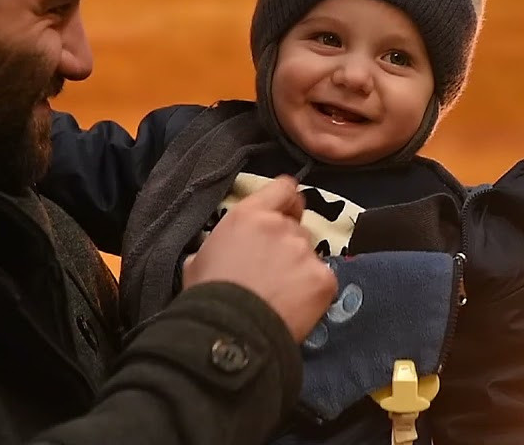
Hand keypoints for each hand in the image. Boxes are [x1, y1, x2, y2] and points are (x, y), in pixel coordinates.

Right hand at [182, 176, 336, 341]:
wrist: (230, 334)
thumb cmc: (207, 298)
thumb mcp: (199, 260)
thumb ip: (222, 243)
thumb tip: (225, 249)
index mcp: (248, 215)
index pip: (283, 188)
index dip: (287, 200)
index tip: (287, 210)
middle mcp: (280, 226)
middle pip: (296, 226)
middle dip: (287, 244)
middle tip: (272, 271)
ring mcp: (304, 251)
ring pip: (309, 253)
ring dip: (299, 268)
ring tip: (280, 294)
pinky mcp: (324, 278)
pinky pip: (322, 279)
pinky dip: (312, 291)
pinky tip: (293, 306)